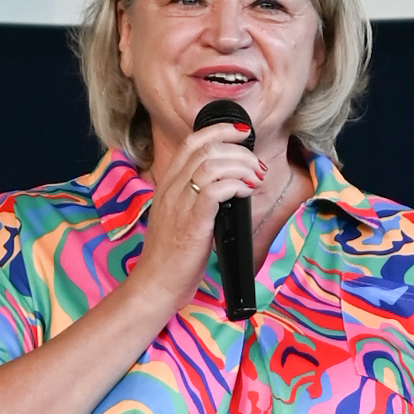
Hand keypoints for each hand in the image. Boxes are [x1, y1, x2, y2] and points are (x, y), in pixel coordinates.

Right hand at [131, 123, 264, 309]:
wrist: (156, 282)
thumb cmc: (172, 255)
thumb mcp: (179, 217)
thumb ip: (195, 197)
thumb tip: (227, 186)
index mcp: (168, 184)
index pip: (192, 142)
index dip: (220, 130)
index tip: (242, 134)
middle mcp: (172, 189)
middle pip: (206, 149)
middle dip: (239, 150)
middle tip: (257, 166)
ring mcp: (180, 204)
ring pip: (212, 164)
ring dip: (242, 166)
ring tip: (256, 179)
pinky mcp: (193, 222)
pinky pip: (215, 190)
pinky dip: (236, 185)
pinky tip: (246, 192)